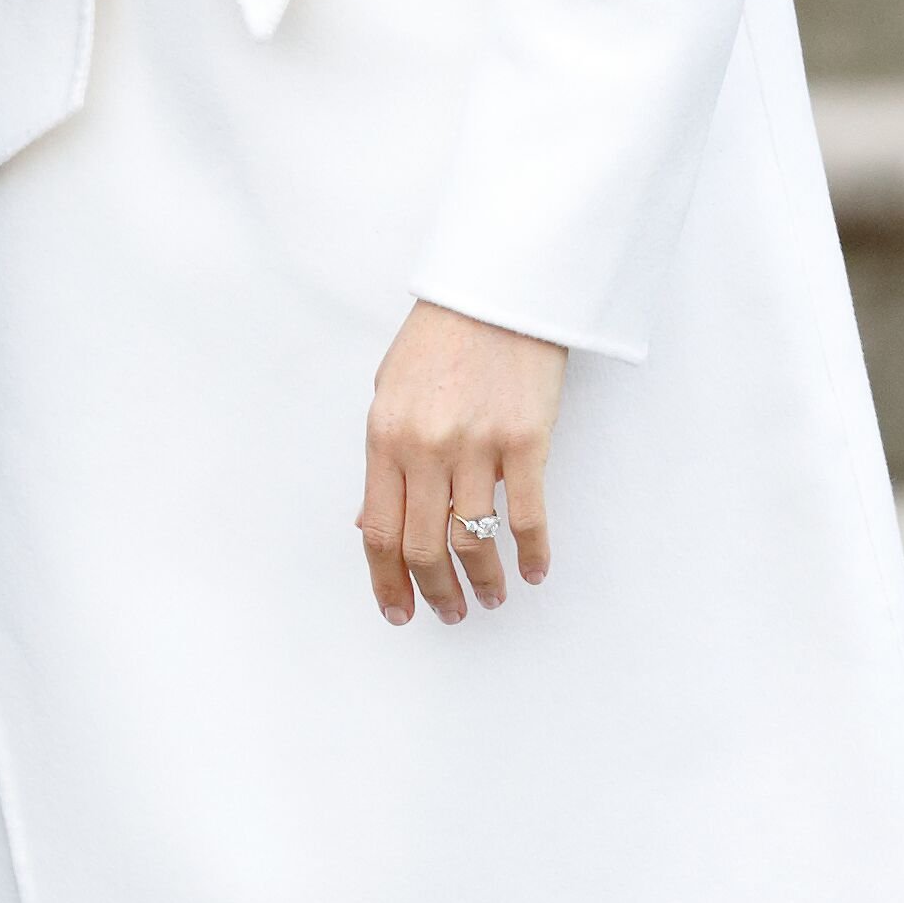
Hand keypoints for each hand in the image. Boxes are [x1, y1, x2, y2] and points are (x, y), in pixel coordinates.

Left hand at [357, 300, 565, 626]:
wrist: (497, 289)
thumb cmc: (441, 338)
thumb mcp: (389, 391)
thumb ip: (383, 459)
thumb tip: (372, 523)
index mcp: (384, 435)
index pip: (378, 530)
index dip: (387, 581)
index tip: (398, 610)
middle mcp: (425, 447)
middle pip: (423, 547)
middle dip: (434, 593)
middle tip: (449, 613)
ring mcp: (477, 446)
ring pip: (474, 542)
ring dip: (483, 582)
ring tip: (489, 597)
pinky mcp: (526, 442)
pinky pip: (526, 517)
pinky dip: (531, 554)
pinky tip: (532, 572)